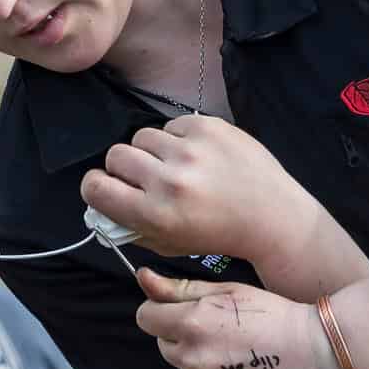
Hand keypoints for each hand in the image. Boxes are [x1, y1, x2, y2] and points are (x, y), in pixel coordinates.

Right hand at [82, 116, 317, 265]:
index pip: (95, 187)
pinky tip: (197, 156)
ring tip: (175, 165)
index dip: (96, 187)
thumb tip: (101, 205)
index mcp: (155, 214)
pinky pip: (172, 124)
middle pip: (115, 156)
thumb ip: (131, 226)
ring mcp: (190, 150)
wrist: (273, 217)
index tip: (107, 188)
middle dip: (124, 168)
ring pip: (142, 136)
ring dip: (152, 151)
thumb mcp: (169, 244)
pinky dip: (177, 139)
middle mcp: (170, 179)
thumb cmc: (218, 235)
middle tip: (145, 177)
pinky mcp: (208, 126)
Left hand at [134, 269, 346, 368]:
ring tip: (237, 351)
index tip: (183, 310)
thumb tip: (142, 277)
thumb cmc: (276, 313)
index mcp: (193, 323)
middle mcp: (193, 358)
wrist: (318, 352)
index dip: (162, 310)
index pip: (146, 317)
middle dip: (182, 335)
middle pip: (164, 344)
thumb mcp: (229, 291)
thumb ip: (181, 289)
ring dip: (199, 359)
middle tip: (220, 328)